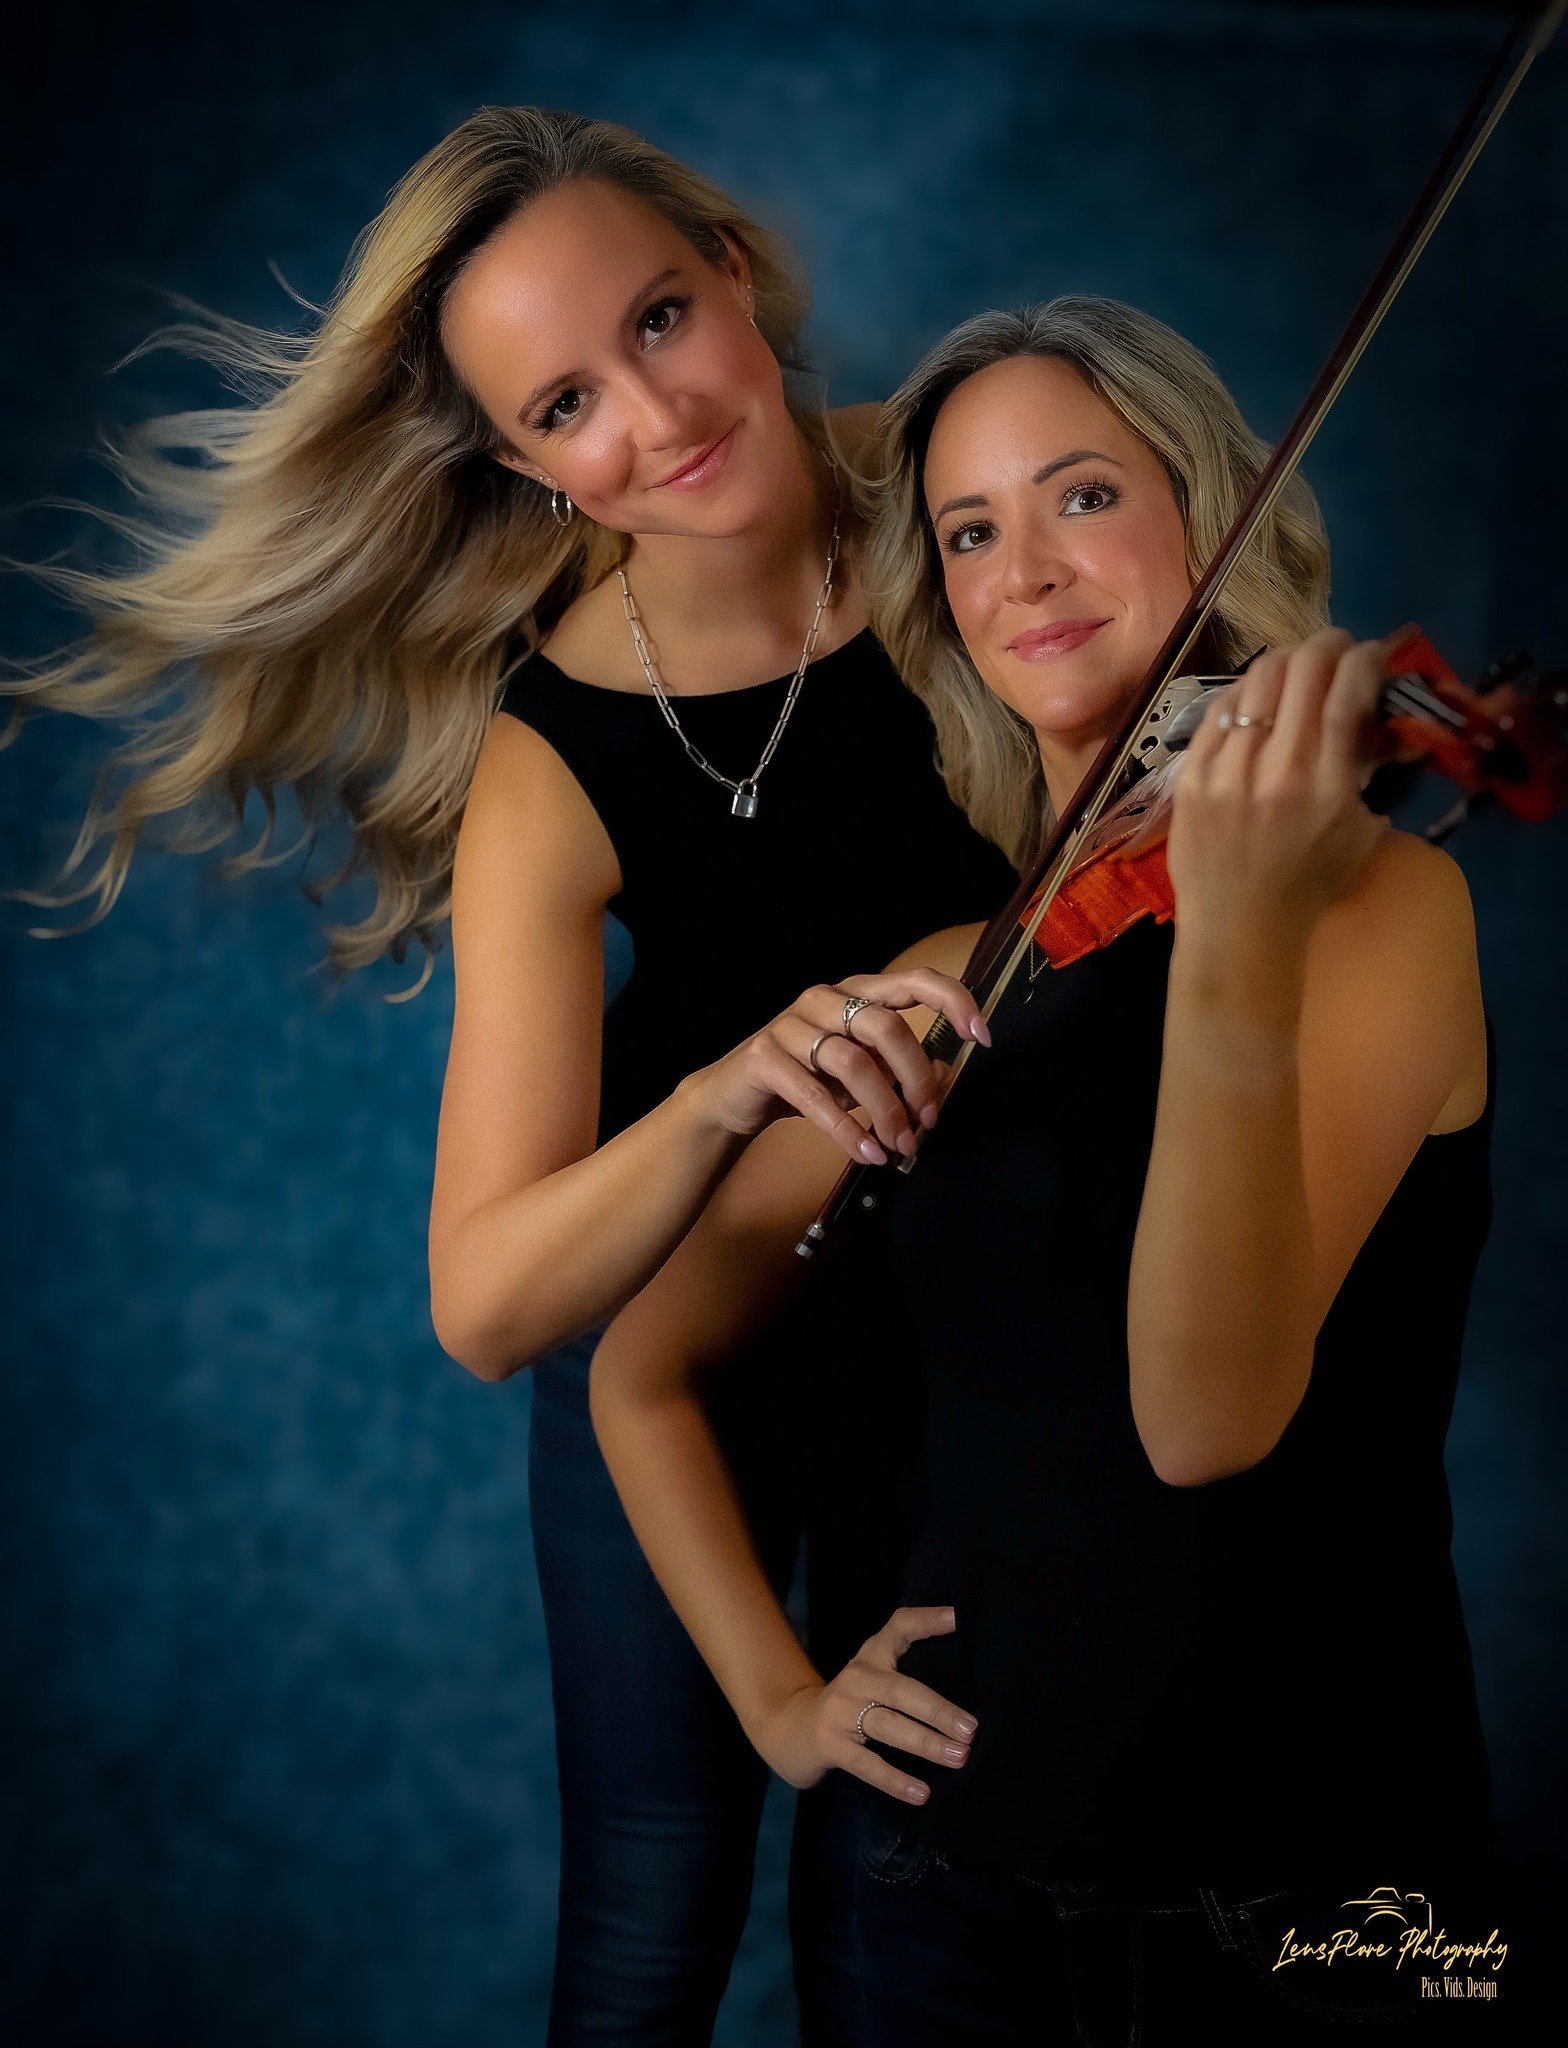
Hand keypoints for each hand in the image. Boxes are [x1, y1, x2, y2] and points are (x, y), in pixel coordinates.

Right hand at [688, 971, 990, 1166]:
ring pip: (854, 1062)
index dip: (953, 1001)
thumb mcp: (859, 1072)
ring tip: (901, 1146)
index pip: (913, 980)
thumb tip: (946, 1077)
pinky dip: (847, 1129)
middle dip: (916, 1078)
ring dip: (885, 1110)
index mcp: (855, 992)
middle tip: (928, 1121)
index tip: (982, 1037)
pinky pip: (815, 1095)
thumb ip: (897, 1068)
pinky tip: (867, 1153)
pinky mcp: (764, 1057)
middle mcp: (824, 998)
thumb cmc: (805, 1078)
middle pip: (887, 1027)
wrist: (733, 1097)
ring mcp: (790, 1024)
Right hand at [752, 1605, 977, 1803]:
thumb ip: (908, 1672)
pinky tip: (921, 1793)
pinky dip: (895, 1779)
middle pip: (901, 1689)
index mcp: (872, 1656)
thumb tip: (962, 1683)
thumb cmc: (851, 1704)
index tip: (959, 1617)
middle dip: (938, 1710)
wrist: (792, 1728)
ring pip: (887, 1726)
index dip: (927, 1621)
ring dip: (925, 1743)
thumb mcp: (874, 1677)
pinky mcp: (830, 1744)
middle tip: (970, 1729)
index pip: (899, 1627)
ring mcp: (840, 1711)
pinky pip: (867, 1764)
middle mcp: (857, 1677)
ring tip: (958, 1757)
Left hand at [1167, 626, 1391, 951]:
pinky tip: (1256, 696)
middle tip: (1336, 646)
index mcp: (1326, 787)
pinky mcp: (1191, 775)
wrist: (1239, 929)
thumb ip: (1367, 770)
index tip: (1372, 653)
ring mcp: (1227, 771)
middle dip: (1327, 644)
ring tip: (1297, 665)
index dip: (1364, 658)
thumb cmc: (1309, 885)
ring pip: (1257, 680)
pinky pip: (1219, 710)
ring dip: (1285, 660)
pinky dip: (1244, 693)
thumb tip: (1378, 717)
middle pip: (1302, 671)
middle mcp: (1276, 771)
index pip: (1347, 694)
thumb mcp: (1360, 831)